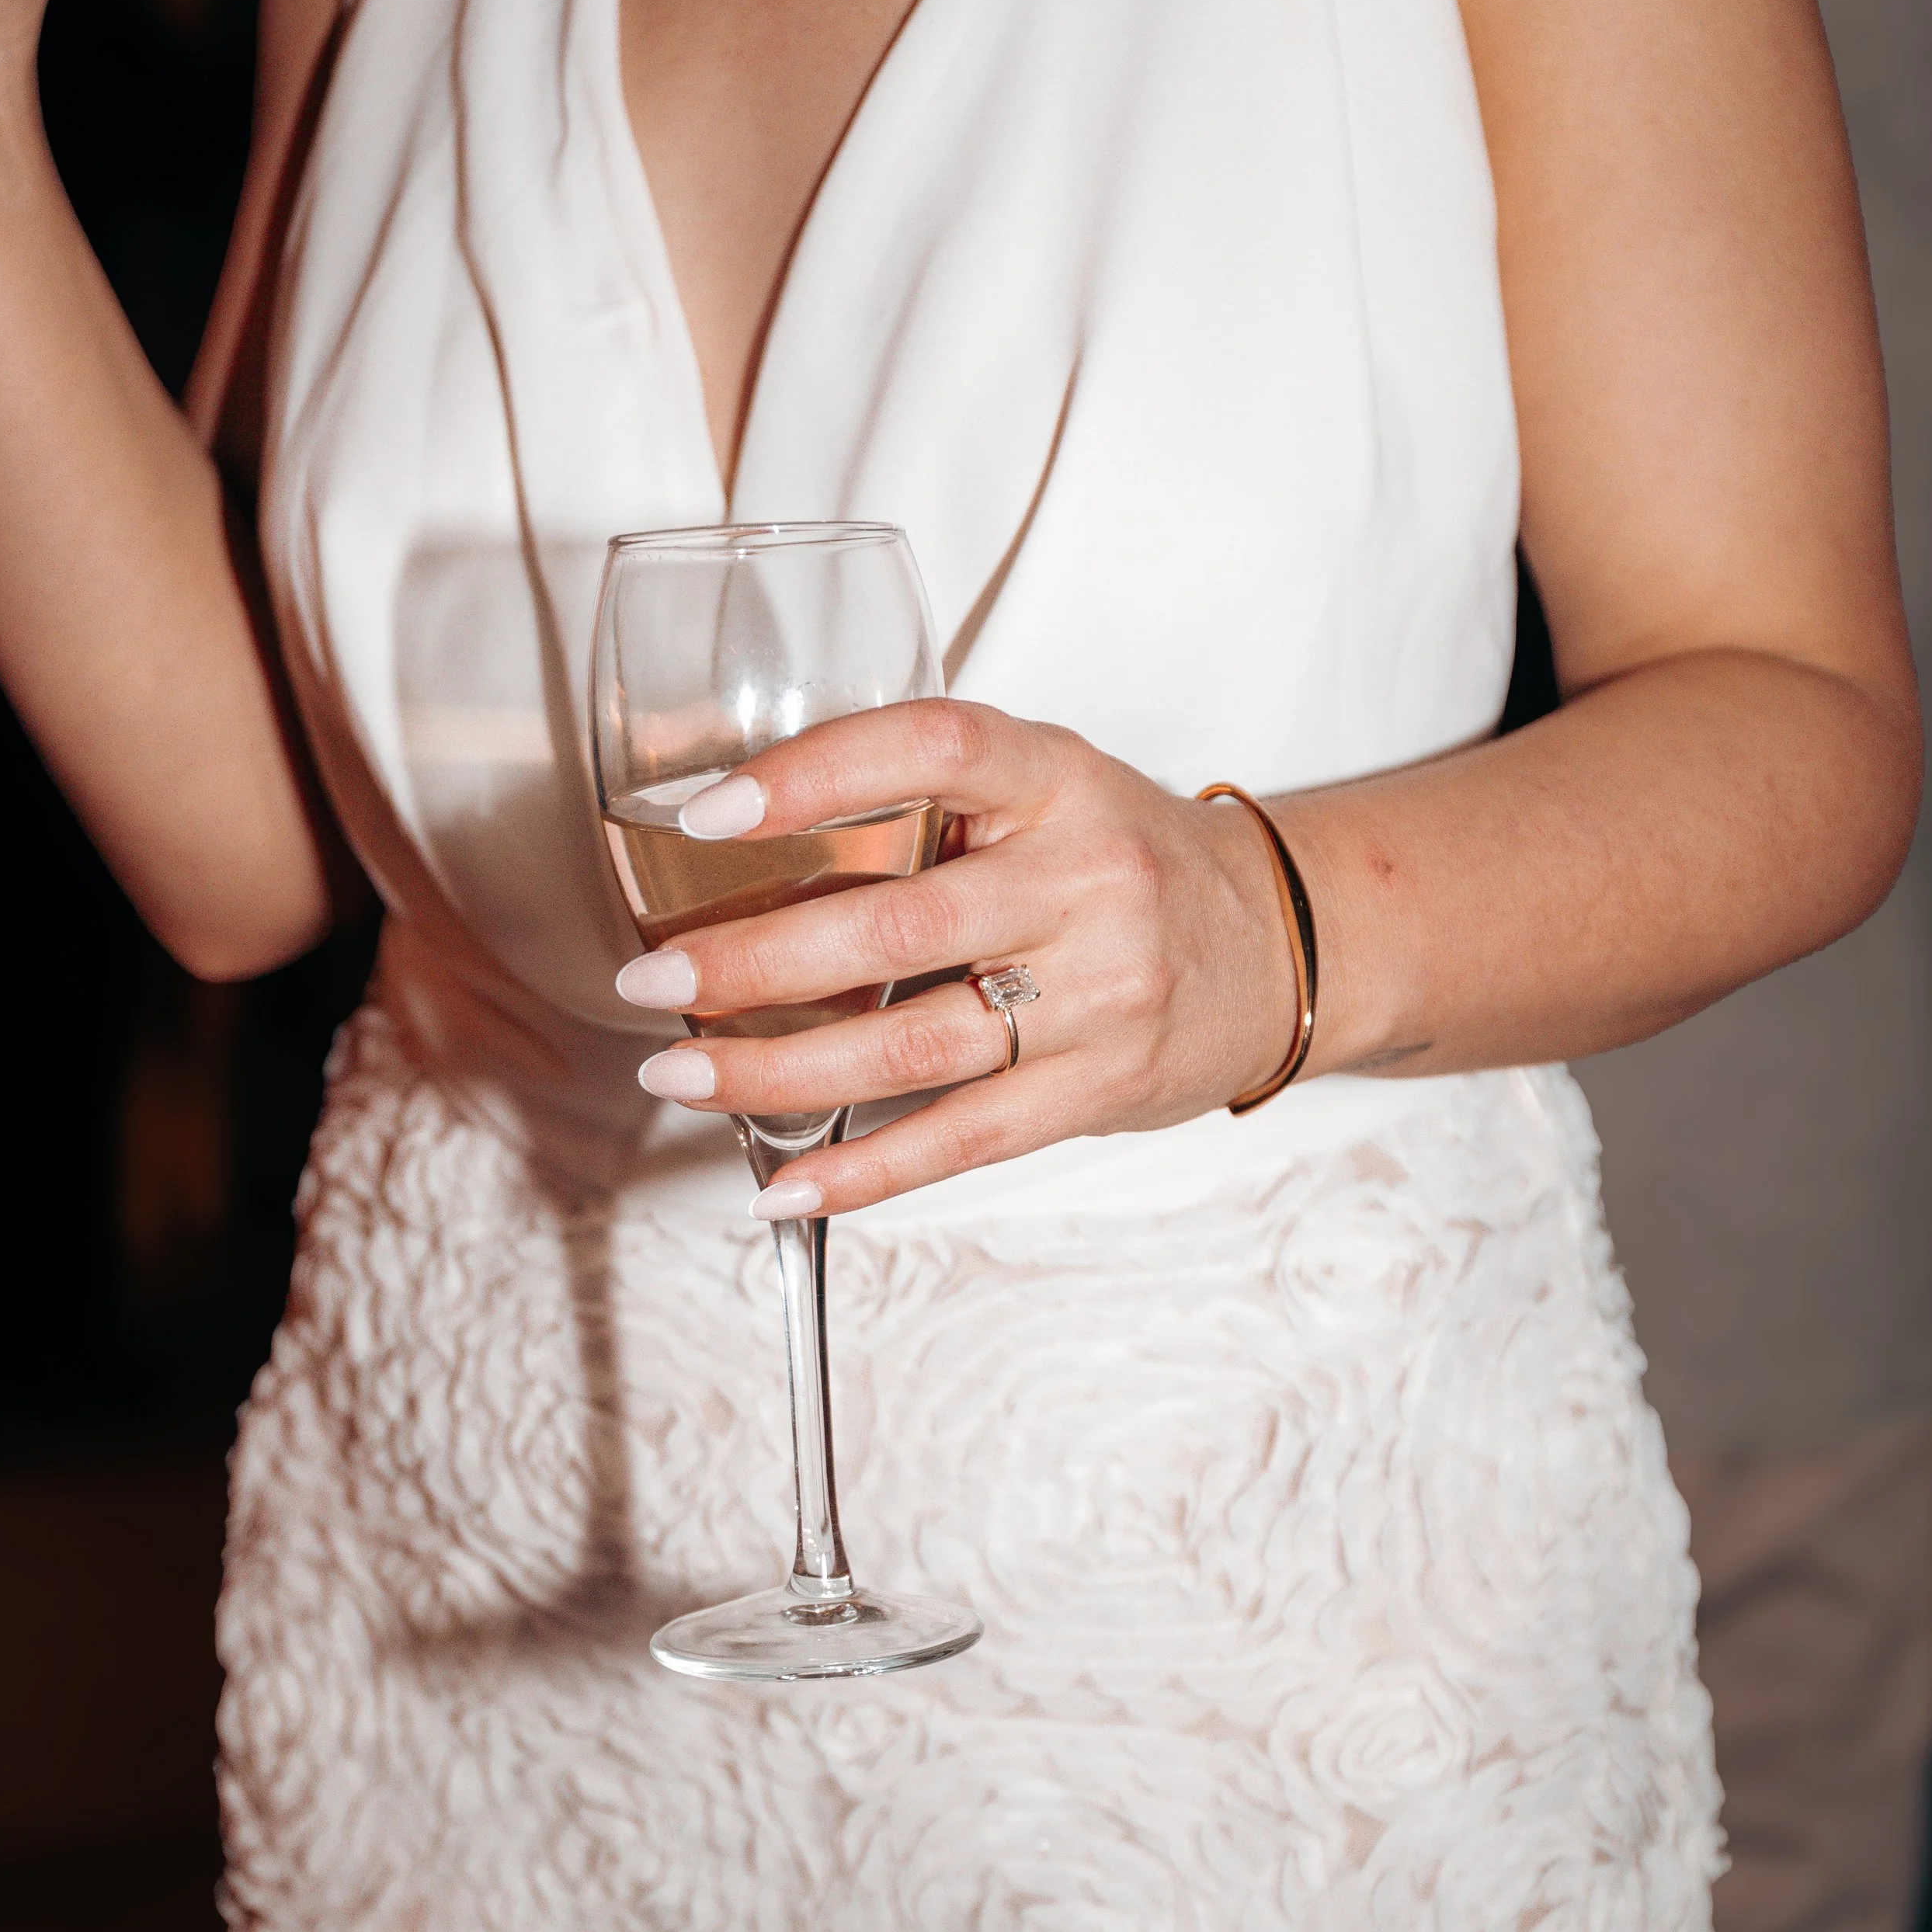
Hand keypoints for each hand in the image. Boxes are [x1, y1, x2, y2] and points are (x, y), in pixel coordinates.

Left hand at [613, 701, 1301, 1214]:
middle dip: (754, 960)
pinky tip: (782, 1186)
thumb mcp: (1049, 788)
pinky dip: (864, 1172)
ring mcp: (1101, 992)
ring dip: (779, 1070)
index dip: (815, 773)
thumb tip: (734, 831)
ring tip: (679, 1076)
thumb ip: (928, 798)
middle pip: (900, 926)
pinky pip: (964, 1139)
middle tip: (652, 982)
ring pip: (914, 1046)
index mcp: (1059, 776)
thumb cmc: (1126, 858)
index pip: (932, 746)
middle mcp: (1087, 879)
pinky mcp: (1100, 1088)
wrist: (1280, 945)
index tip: (708, 811)